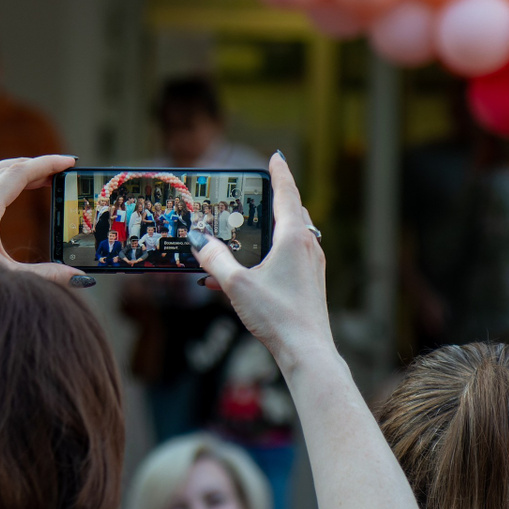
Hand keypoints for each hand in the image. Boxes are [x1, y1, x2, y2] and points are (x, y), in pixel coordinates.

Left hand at [0, 144, 77, 284]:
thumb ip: (46, 275)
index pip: (18, 176)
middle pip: (3, 172)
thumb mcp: (10, 279)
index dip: (46, 165)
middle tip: (57, 173)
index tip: (67, 162)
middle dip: (33, 168)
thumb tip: (79, 278)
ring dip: (8, 167)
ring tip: (31, 169)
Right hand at [189, 152, 332, 369]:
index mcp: (294, 237)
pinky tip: (236, 279)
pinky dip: (265, 259)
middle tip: (256, 195)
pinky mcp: (309, 284)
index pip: (287, 193)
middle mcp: (308, 246)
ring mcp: (311, 266)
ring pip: (289, 238)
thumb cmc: (276, 315)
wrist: (306, 351)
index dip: (279, 172)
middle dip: (273, 203)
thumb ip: (214, 260)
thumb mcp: (237, 285)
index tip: (276, 157)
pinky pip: (286, 260)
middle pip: (291, 213)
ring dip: (266, 235)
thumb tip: (197, 240)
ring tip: (240, 239)